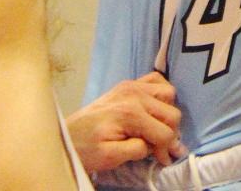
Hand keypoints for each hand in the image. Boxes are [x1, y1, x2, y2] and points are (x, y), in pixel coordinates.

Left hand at [65, 72, 183, 173]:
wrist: (68, 134)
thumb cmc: (87, 148)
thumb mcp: (111, 157)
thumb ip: (137, 150)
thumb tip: (156, 146)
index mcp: (131, 113)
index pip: (164, 132)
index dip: (165, 150)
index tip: (161, 160)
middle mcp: (135, 94)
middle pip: (172, 113)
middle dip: (170, 134)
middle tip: (159, 148)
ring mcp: (132, 85)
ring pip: (169, 94)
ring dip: (167, 113)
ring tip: (155, 129)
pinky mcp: (128, 83)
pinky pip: (156, 80)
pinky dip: (161, 93)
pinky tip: (154, 108)